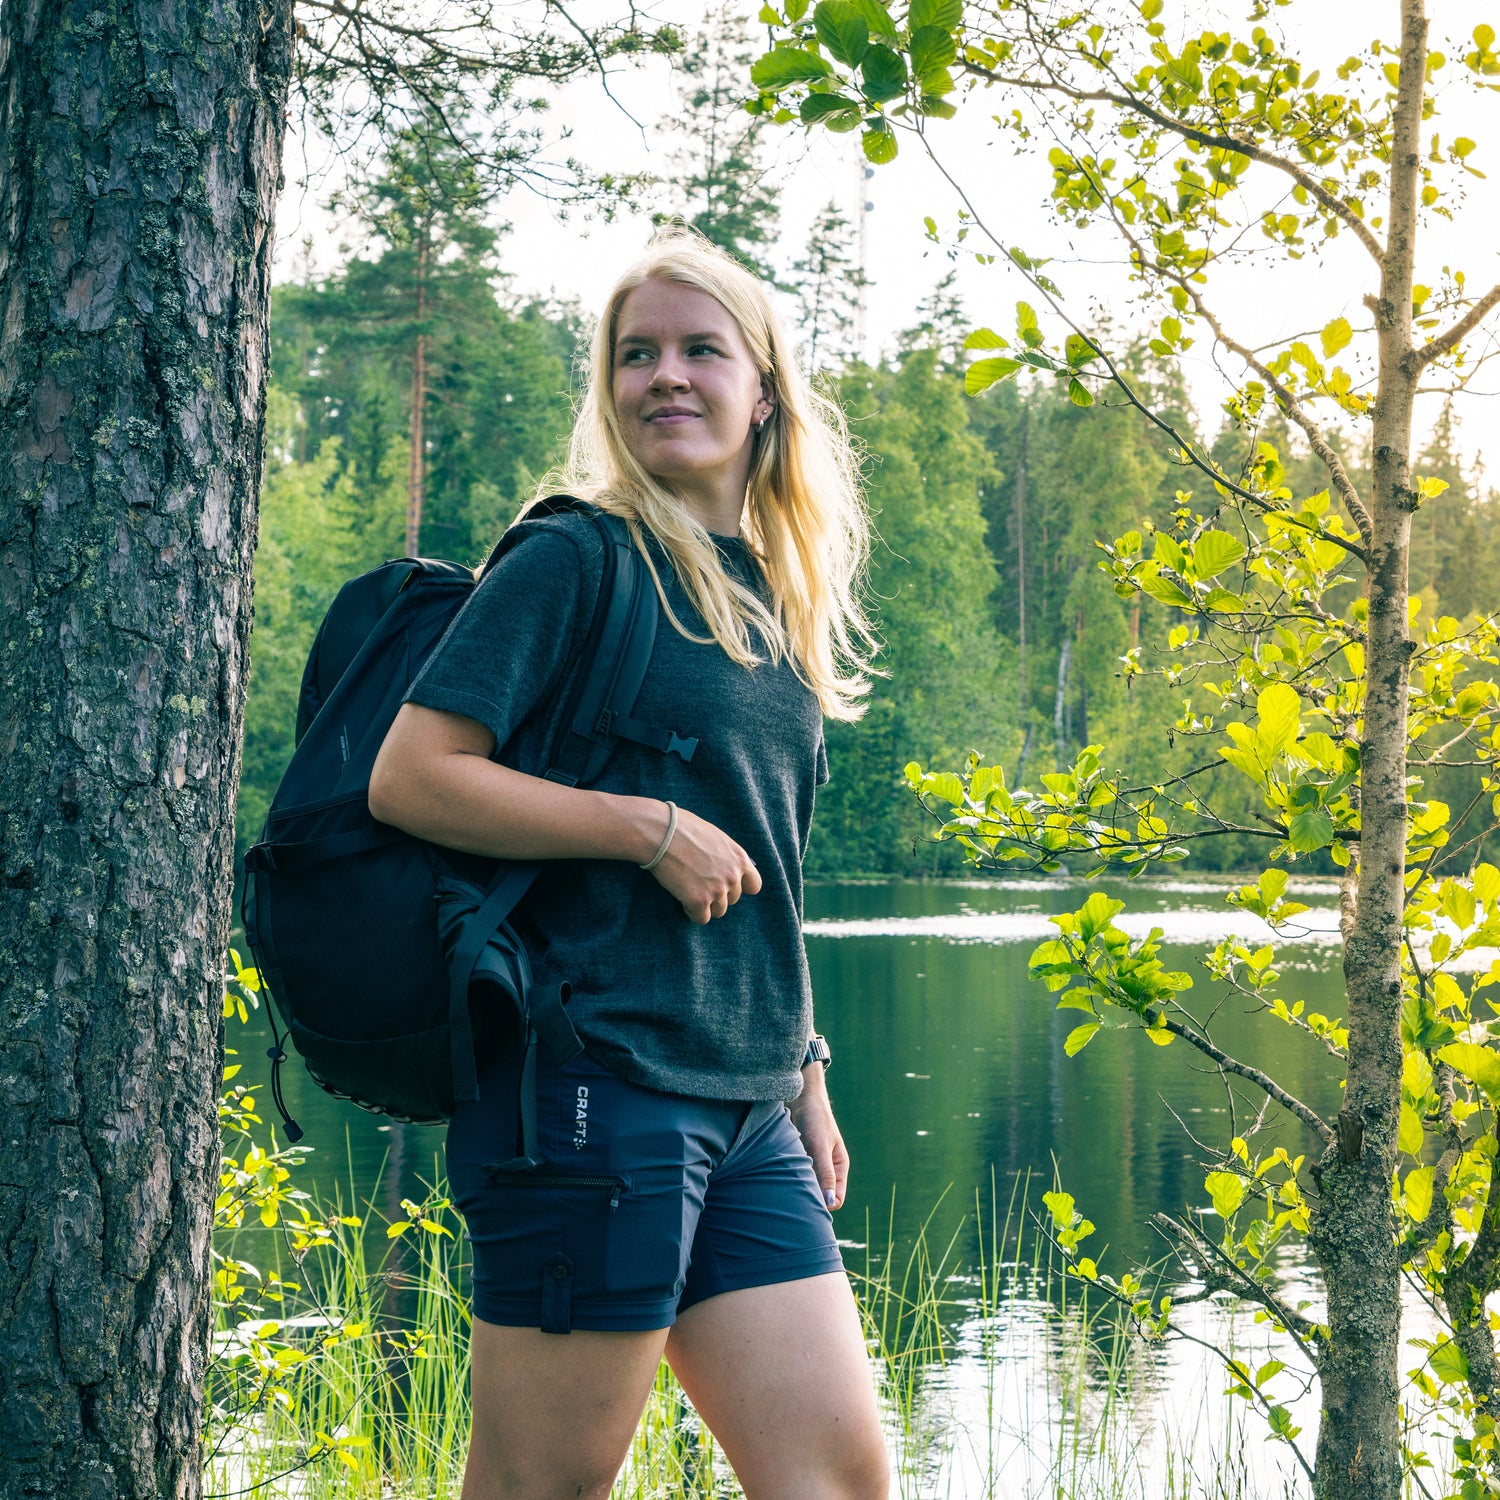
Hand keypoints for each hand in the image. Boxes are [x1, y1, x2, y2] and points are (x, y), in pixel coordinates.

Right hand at [645, 801, 762, 924]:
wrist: (661, 832)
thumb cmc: (683, 829)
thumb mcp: (716, 837)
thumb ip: (727, 856)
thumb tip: (728, 870)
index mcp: (740, 859)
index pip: (753, 886)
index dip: (739, 887)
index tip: (725, 885)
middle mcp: (733, 877)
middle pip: (732, 900)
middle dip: (717, 894)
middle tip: (697, 881)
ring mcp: (717, 890)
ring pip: (718, 911)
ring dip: (705, 904)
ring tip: (689, 888)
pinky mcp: (699, 901)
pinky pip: (701, 918)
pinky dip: (692, 911)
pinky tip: (682, 897)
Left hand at [788, 1065, 848, 1210]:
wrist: (798, 1094)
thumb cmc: (814, 1117)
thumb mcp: (821, 1146)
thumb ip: (825, 1173)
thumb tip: (830, 1203)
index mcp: (838, 1166)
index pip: (835, 1198)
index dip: (823, 1205)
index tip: (807, 1205)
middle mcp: (825, 1168)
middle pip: (819, 1195)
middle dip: (807, 1199)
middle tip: (791, 1199)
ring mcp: (810, 1162)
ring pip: (804, 1185)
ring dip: (795, 1186)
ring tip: (783, 1185)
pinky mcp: (795, 1157)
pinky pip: (793, 1174)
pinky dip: (786, 1176)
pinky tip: (777, 1175)